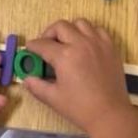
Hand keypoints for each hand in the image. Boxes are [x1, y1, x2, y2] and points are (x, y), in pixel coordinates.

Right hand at [24, 19, 132, 136]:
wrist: (109, 114)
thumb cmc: (80, 108)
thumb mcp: (54, 99)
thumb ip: (37, 86)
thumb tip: (26, 78)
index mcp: (64, 56)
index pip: (43, 44)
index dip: (33, 46)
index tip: (30, 48)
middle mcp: (80, 43)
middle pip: (60, 26)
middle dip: (49, 33)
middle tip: (47, 45)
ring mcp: (97, 42)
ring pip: (80, 23)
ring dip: (70, 30)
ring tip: (67, 43)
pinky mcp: (110, 46)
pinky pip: (97, 29)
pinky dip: (89, 32)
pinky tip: (86, 44)